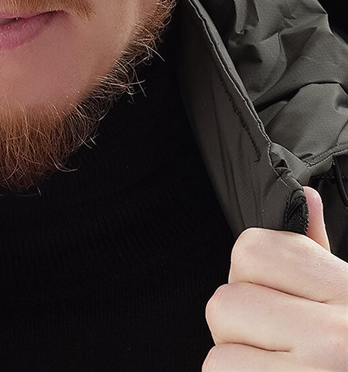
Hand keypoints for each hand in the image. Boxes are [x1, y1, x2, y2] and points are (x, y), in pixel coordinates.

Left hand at [204, 186, 347, 369]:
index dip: (252, 276)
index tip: (278, 298)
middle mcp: (335, 337)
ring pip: (219, 359)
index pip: (249, 252)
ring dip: (239, 369)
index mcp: (347, 294)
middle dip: (242, 328)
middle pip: (225, 305)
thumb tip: (303, 200)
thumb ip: (319, 256)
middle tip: (279, 347)